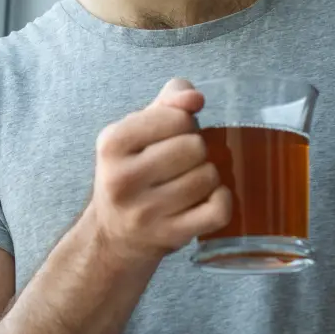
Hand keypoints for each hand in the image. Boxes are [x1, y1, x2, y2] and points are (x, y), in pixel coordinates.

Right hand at [83, 79, 232, 269]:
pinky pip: (218, 210)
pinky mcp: (169, 236)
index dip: (184, 123)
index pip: (176, 118)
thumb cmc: (131, 173)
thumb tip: (195, 98)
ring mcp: (145, 212)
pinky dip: (222, 200)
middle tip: (182, 161)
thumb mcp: (135, 131)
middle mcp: (122, 179)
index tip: (172, 135)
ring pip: (208, 178)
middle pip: (194, 147)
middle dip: (197, 150)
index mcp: (112, 144)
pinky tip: (209, 198)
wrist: (113, 234)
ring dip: (208, 176)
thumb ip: (167, 103)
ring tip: (191, 181)